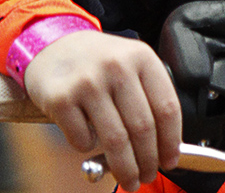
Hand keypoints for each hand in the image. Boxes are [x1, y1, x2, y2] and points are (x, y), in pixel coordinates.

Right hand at [23, 30, 181, 189]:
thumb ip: (147, 94)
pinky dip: (89, 152)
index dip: (171, 140)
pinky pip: (82, 140)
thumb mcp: (130, 63)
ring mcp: (88, 83)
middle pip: (142, 128)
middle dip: (148, 160)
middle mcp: (117, 67)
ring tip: (129, 178)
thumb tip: (164, 143)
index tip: (171, 159)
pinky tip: (91, 146)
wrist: (53, 45)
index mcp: (142, 57)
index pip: (167, 106)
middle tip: (147, 176)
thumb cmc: (98, 60)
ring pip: (115, 140)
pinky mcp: (61, 99)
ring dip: (125, 168)